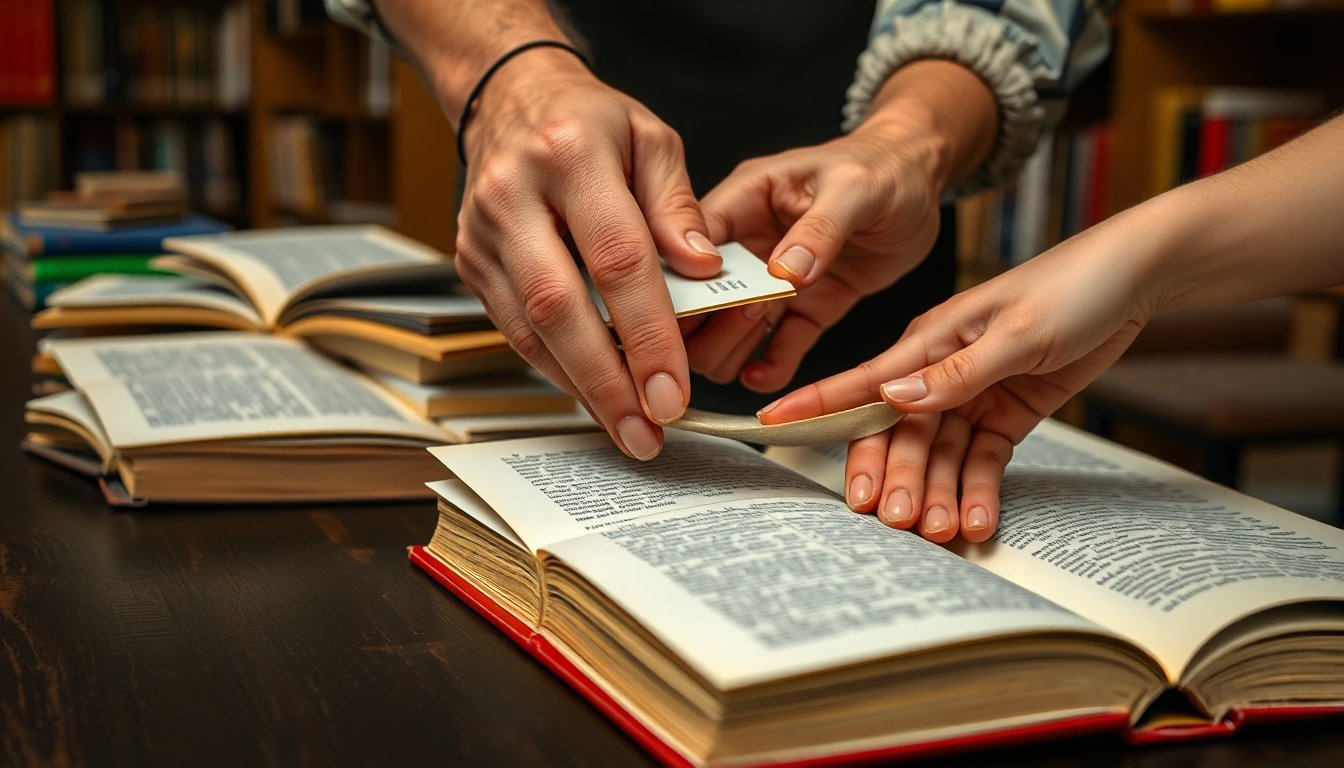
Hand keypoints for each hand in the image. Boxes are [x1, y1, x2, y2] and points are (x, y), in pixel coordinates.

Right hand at [451, 49, 722, 460]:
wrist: (512, 100)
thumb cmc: (590, 121)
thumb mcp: (650, 138)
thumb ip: (679, 204)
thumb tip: (705, 269)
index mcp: (570, 155)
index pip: (616, 259)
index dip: (647, 332)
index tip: (674, 387)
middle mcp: (514, 194)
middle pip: (561, 305)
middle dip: (608, 380)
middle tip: (647, 430)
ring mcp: (483, 233)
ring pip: (529, 328)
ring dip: (580, 388)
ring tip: (627, 428)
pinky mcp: (471, 262)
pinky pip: (513, 328)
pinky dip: (555, 368)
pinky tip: (592, 395)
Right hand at [685, 59, 997, 393]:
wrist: (921, 181)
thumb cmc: (884, 165)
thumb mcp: (855, 187)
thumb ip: (819, 228)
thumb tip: (784, 273)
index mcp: (743, 202)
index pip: (686, 248)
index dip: (683, 284)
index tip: (699, 309)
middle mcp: (747, 245)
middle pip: (696, 301)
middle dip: (709, 324)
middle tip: (751, 319)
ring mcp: (773, 281)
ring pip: (724, 333)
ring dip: (734, 349)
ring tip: (764, 341)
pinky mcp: (805, 308)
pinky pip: (775, 347)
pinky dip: (768, 366)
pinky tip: (767, 375)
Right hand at [759, 217, 1160, 542]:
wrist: (1134, 278)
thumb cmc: (1073, 286)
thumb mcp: (1017, 332)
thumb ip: (957, 372)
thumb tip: (893, 398)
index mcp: (930, 339)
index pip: (863, 378)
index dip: (817, 404)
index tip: (771, 422)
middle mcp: (941, 368)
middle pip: (900, 432)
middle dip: (892, 476)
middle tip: (891, 520)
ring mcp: (972, 392)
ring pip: (939, 454)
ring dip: (934, 492)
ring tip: (937, 532)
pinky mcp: (1006, 411)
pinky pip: (982, 459)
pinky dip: (977, 490)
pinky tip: (975, 520)